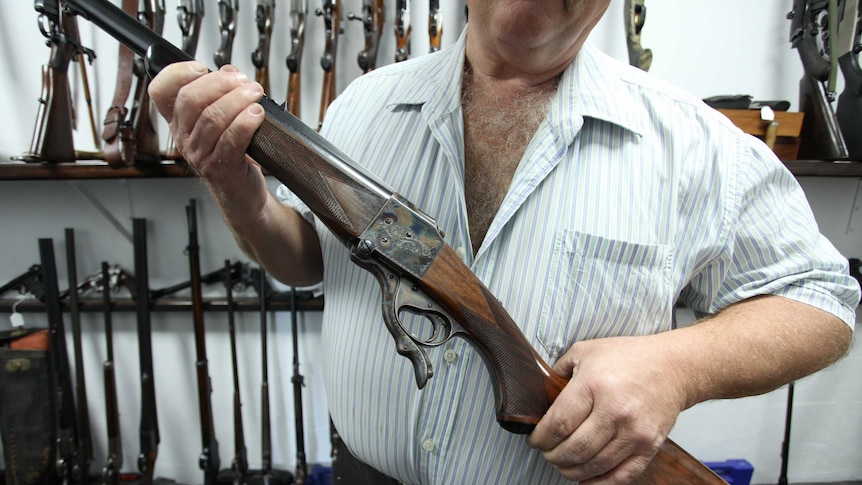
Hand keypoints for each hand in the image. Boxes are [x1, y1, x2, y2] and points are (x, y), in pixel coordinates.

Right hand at [148, 61, 266, 218]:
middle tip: (243, 81)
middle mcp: (184, 137)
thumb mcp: (223, 121)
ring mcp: (200, 154)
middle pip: (190, 99)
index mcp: (179, 122)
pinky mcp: (220, 168)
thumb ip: (223, 93)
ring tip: (255, 94)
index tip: (201, 67)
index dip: (176, 73)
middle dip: (220, 83)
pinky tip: (257, 115)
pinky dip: (246, 122)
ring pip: (213, 117)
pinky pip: (231, 139)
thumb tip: (229, 71)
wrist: (244, 195)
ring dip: (239, 100)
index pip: (160, 91)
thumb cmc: (234, 156)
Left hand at [526, 335, 687, 483]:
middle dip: (552, 456)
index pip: (558, 424)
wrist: (674, 366)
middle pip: (574, 449)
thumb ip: (558, 371)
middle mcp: (615, 411)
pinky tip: (586, 479)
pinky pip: (621, 476)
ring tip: (563, 463)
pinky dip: (599, 483)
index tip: (535, 439)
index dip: (541, 438)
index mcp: (595, 385)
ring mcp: (635, 432)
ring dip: (571, 470)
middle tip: (547, 452)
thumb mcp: (585, 351)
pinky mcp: (649, 446)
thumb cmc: (630, 357)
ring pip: (594, 466)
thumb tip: (539, 394)